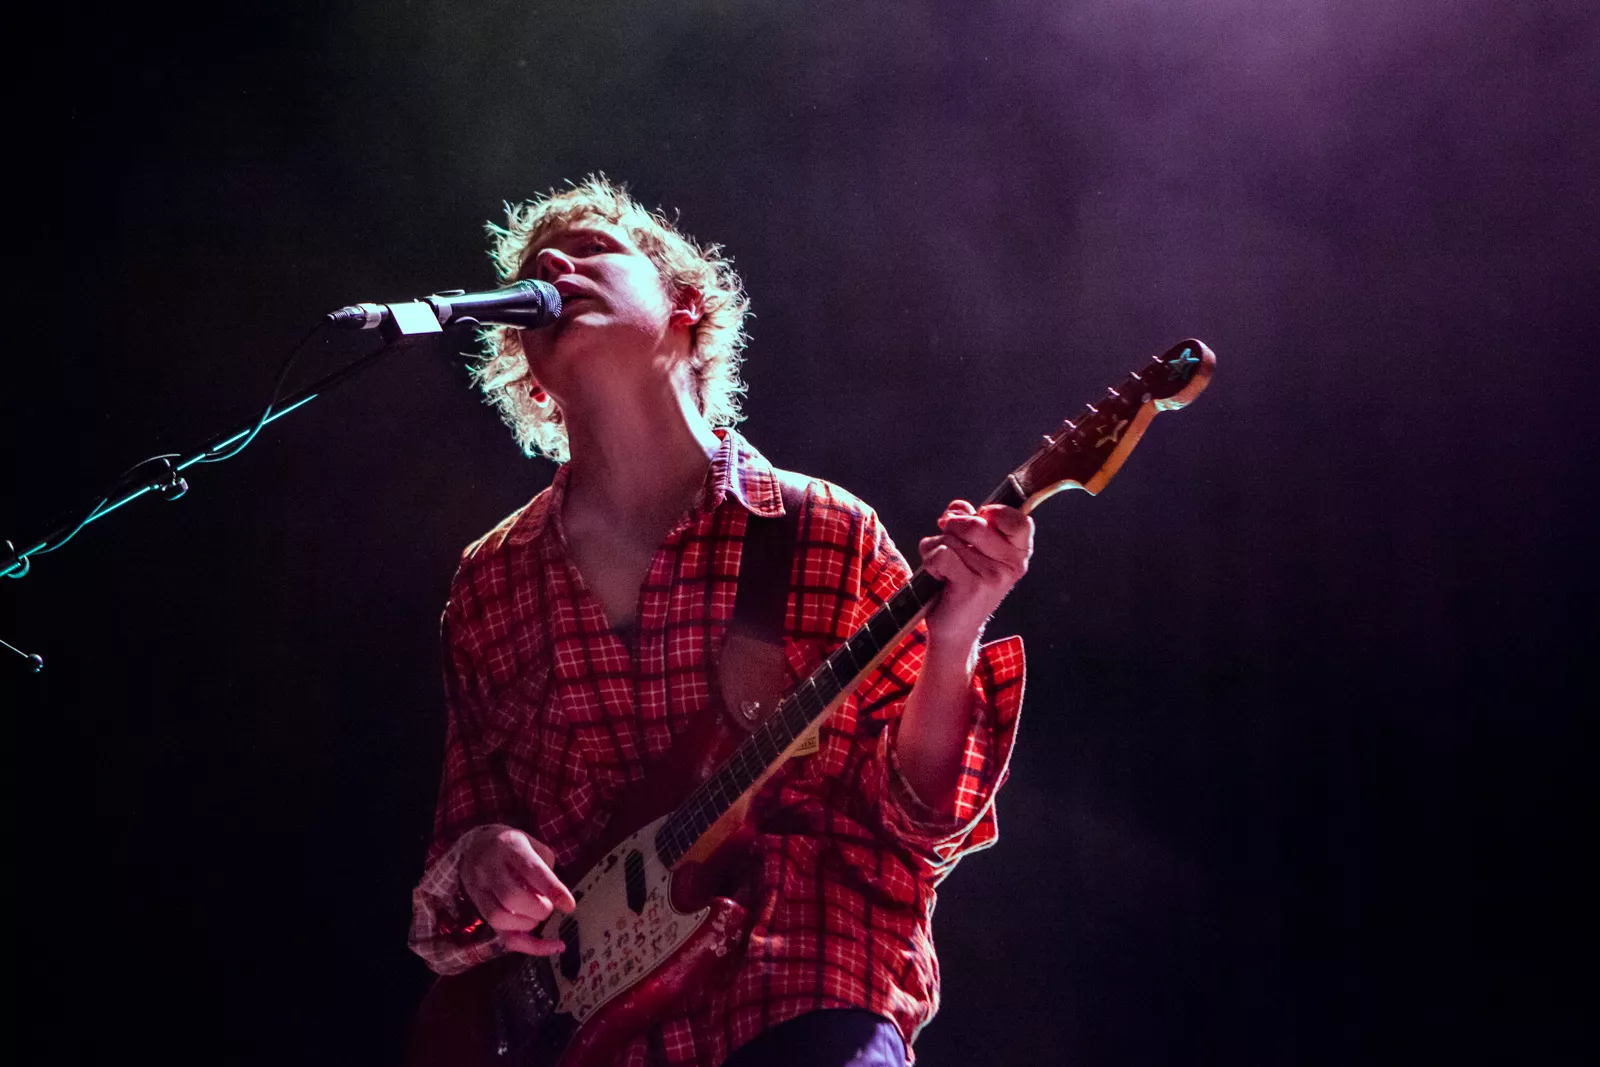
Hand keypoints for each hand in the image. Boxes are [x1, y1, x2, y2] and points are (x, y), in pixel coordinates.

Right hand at [460, 828, 577, 955]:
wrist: (474, 847)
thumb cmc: (511, 847)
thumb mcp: (533, 844)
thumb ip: (546, 869)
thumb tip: (556, 899)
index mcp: (510, 847)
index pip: (531, 870)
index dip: (551, 889)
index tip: (569, 905)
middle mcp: (491, 868)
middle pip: (512, 897)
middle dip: (537, 909)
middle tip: (547, 907)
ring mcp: (480, 889)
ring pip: (498, 918)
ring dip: (526, 924)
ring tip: (537, 917)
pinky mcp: (478, 908)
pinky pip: (499, 934)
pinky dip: (525, 945)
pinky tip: (547, 945)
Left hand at [918, 501, 1033, 651]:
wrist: (956, 628)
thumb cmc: (963, 581)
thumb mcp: (973, 547)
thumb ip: (970, 520)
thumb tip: (958, 508)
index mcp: (1019, 552)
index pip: (1019, 519)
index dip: (994, 513)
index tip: (979, 520)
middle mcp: (1013, 564)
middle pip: (975, 523)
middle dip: (952, 528)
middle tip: (950, 544)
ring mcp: (994, 576)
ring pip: (952, 538)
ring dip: (936, 547)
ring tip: (944, 567)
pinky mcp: (972, 586)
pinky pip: (941, 553)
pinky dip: (930, 561)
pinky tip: (938, 576)